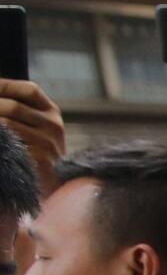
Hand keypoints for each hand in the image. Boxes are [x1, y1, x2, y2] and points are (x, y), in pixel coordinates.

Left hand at [0, 79, 64, 196]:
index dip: (4, 87)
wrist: (52, 188)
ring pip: (8, 124)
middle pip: (14, 107)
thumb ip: (19, 112)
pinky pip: (9, 145)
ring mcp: (48, 144)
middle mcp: (54, 126)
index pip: (28, 90)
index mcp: (53, 113)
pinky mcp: (41, 160)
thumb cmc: (34, 153)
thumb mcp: (35, 128)